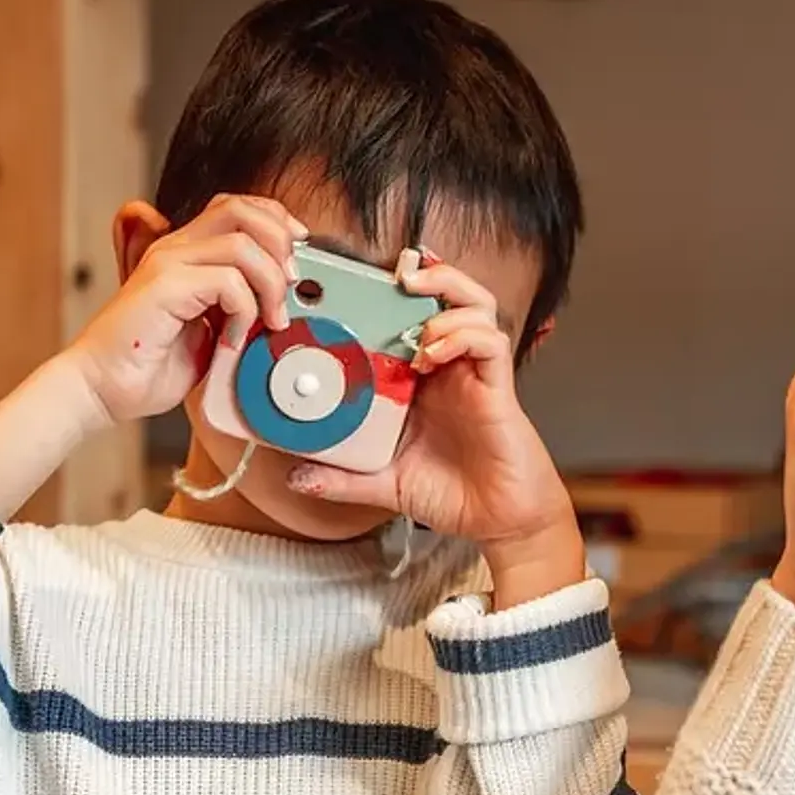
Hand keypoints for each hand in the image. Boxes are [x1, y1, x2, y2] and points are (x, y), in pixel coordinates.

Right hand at [63, 194, 303, 425]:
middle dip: (281, 243)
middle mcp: (175, 249)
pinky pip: (228, 281)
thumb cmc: (151, 365)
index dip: (277, 220)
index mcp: (187, 253)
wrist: (102, 388)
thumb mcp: (212, 328)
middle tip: (290, 284)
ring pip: (243, 244)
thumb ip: (239, 303)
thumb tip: (284, 297)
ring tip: (270, 320)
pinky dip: (246, 311)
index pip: (238, 207)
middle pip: (242, 210)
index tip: (300, 252)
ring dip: (270, 284)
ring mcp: (168, 264)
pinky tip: (234, 337)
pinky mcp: (164, 286)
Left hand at [286, 253, 581, 605]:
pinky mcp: (498, 388)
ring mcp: (476, 375)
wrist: (499, 521)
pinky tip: (433, 352)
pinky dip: (462, 335)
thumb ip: (342, 477)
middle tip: (397, 273)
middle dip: (428, 276)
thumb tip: (295, 475)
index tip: (362, 281)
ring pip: (477, 307)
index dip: (395, 293)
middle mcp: (452, 368)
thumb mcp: (384, 482)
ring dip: (446, 297)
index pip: (413, 320)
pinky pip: (489, 343)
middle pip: (451, 298)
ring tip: (415, 301)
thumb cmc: (452, 494)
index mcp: (424, 380)